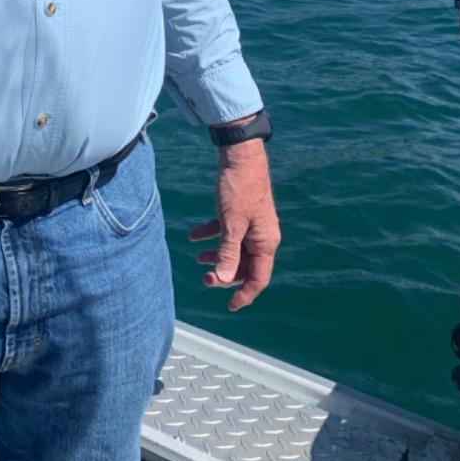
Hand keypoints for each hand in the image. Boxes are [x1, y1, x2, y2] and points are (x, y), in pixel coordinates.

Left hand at [190, 140, 279, 309]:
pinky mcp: (240, 211)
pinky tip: (193, 236)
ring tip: (197, 258)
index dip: (244, 294)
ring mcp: (252, 223)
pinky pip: (227, 230)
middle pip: (245, 265)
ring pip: (235, 248)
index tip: (230, 306)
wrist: (240, 155)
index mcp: (266, 242)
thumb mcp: (231, 223)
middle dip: (225, 274)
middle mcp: (262, 235)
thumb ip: (228, 253)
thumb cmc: (238, 189)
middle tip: (203, 277)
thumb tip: (223, 280)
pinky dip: (212, 235)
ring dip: (217, 256)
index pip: (258, 278)